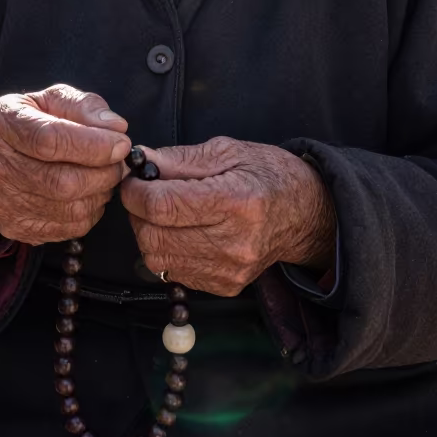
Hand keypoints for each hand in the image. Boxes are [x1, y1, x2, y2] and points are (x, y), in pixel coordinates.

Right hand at [0, 84, 130, 252]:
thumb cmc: (29, 122)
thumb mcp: (51, 99)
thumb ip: (84, 106)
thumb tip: (115, 127)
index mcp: (1, 124)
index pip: (50, 139)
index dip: (93, 145)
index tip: (121, 143)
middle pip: (61, 182)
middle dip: (103, 173)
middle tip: (118, 162)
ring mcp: (2, 203)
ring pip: (68, 209)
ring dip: (100, 193)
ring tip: (105, 175)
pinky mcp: (16, 228)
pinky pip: (68, 229)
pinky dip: (89, 212)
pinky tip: (90, 194)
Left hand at [121, 137, 335, 296]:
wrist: (304, 214)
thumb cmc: (267, 174)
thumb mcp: (228, 151)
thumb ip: (180, 158)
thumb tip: (141, 160)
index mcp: (235, 201)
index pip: (163, 206)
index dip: (135, 192)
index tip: (133, 179)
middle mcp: (233, 243)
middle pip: (153, 237)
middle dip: (137, 213)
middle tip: (146, 193)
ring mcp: (229, 270)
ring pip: (157, 259)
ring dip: (149, 232)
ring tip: (164, 212)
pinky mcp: (225, 286)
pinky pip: (173, 272)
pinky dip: (167, 250)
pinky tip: (182, 231)